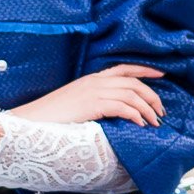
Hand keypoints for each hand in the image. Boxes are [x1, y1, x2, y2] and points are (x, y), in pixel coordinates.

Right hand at [10, 64, 164, 127]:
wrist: (32, 121)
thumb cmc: (52, 117)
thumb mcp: (75, 103)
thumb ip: (94, 101)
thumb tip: (111, 111)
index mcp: (92, 78)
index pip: (124, 68)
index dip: (145, 70)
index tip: (161, 75)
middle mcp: (95, 81)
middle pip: (133, 82)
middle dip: (152, 95)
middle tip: (161, 111)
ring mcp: (94, 92)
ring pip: (131, 94)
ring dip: (147, 109)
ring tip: (155, 122)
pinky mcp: (93, 104)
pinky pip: (122, 107)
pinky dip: (135, 114)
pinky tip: (140, 124)